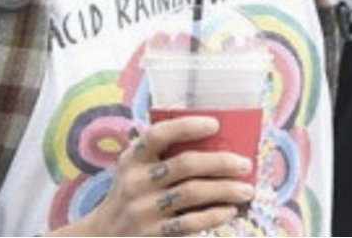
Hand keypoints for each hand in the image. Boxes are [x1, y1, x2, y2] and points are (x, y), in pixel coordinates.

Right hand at [48, 115, 254, 236]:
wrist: (105, 235)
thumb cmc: (131, 193)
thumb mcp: (134, 169)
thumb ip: (160, 155)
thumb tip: (212, 143)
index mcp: (132, 158)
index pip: (159, 135)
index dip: (187, 127)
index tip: (215, 124)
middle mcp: (136, 182)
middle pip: (185, 165)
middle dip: (220, 162)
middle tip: (244, 164)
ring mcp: (144, 210)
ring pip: (193, 194)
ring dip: (225, 190)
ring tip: (246, 189)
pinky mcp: (154, 234)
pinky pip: (191, 223)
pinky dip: (214, 216)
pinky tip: (229, 211)